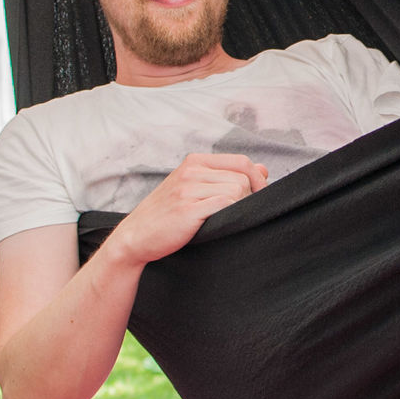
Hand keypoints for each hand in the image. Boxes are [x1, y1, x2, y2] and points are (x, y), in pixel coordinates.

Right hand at [107, 153, 267, 266]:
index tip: (260, 195)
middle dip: (251, 196)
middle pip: (243, 176)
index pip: (241, 161)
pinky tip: (221, 222)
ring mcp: (188, 189)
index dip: (258, 179)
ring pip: (237, 190)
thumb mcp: (196, 188)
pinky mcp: (187, 208)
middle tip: (242, 211)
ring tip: (227, 218)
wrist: (135, 237)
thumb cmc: (168, 215)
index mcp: (195, 162)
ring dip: (240, 206)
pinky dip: (231, 214)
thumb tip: (264, 169)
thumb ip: (228, 176)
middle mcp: (191, 171)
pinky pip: (225, 204)